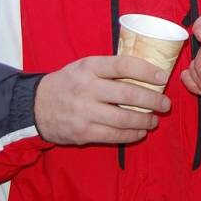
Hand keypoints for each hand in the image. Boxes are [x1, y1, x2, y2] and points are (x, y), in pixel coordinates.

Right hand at [34, 56, 169, 144]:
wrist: (35, 106)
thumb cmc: (69, 82)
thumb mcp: (85, 66)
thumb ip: (110, 68)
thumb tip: (147, 71)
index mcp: (89, 67)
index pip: (123, 65)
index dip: (146, 70)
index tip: (162, 76)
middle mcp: (87, 88)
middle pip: (128, 94)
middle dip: (153, 100)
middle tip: (165, 103)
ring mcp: (84, 112)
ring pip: (123, 118)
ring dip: (145, 120)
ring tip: (154, 120)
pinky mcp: (82, 132)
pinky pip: (113, 135)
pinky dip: (131, 134)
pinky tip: (140, 132)